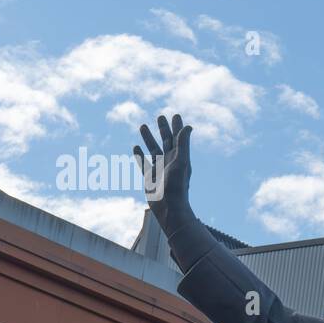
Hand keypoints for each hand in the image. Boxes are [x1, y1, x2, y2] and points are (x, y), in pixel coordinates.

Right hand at [134, 113, 193, 229]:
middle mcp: (170, 162)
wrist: (168, 207)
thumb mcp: (181, 162)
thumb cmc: (177, 186)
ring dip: (149, 138)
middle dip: (163, 129)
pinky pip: (144, 163)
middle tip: (160, 117)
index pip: (178, 138)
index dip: (177, 127)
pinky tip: (135, 147)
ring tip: (143, 126)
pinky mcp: (150, 177)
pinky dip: (139, 155)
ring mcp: (160, 169)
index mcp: (179, 157)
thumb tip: (188, 127)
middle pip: (166, 141)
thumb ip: (183, 144)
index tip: (175, 115)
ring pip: (153, 149)